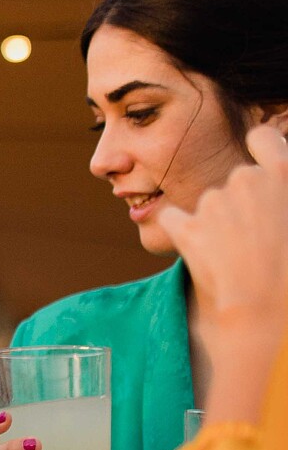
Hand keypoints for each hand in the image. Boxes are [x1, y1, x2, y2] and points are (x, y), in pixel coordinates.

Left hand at [164, 124, 287, 344]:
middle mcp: (245, 181)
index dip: (260, 145)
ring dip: (215, 222)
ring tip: (234, 255)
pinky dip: (182, 232)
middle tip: (254, 237)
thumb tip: (268, 187)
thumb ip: (280, 196)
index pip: (264, 139)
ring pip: (208, 202)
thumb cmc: (285, 272)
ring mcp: (212, 203)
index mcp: (283, 178)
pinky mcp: (185, 226)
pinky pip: (174, 218)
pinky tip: (201, 254)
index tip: (258, 154)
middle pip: (237, 180)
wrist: (258, 311)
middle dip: (241, 202)